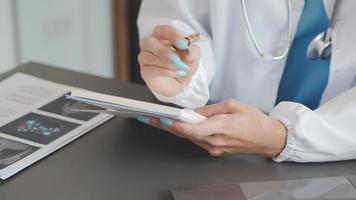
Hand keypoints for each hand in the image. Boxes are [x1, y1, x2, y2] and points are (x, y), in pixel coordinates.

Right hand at [138, 25, 200, 96]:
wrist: (179, 83)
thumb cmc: (183, 65)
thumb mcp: (193, 58)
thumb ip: (193, 52)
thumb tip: (187, 52)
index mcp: (162, 36)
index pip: (163, 30)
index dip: (173, 36)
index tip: (183, 44)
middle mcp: (150, 45)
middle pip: (148, 42)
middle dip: (163, 51)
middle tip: (177, 59)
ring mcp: (145, 58)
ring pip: (148, 57)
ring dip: (167, 63)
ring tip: (180, 68)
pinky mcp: (145, 71)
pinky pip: (152, 69)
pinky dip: (166, 72)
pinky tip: (176, 73)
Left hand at [139, 99, 286, 157]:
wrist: (268, 138)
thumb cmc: (254, 120)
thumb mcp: (233, 105)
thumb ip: (210, 109)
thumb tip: (194, 112)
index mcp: (221, 127)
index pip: (193, 129)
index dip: (176, 125)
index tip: (162, 118)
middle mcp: (215, 141)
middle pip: (186, 134)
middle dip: (166, 126)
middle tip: (150, 119)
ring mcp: (215, 148)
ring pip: (190, 138)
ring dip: (175, 129)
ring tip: (159, 120)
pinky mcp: (215, 151)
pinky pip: (198, 141)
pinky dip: (187, 133)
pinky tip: (180, 126)